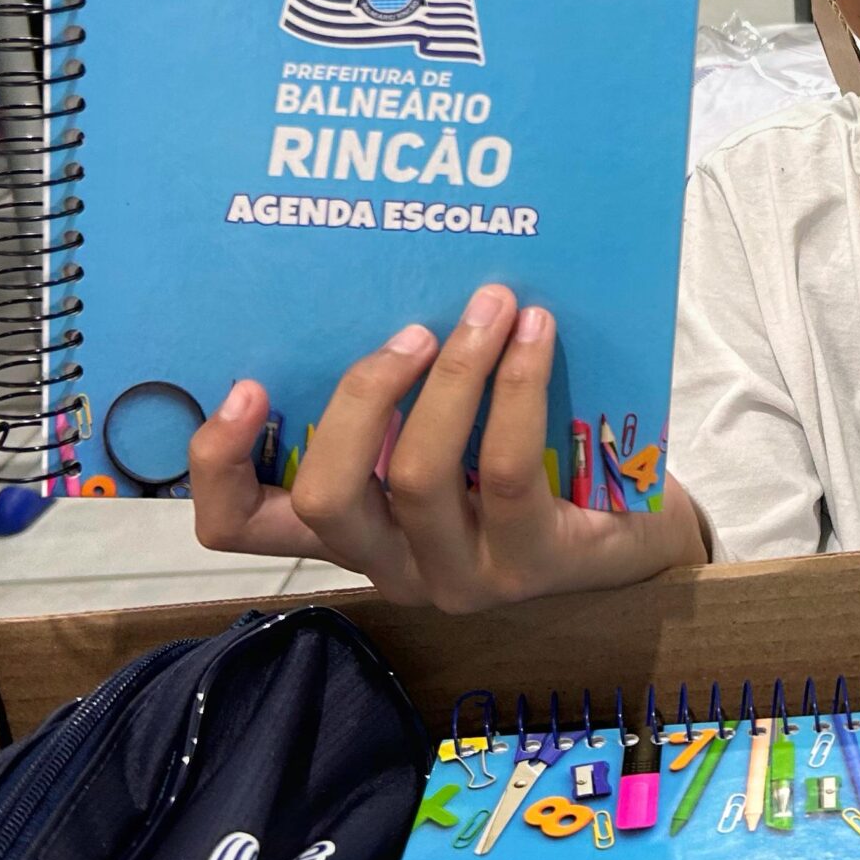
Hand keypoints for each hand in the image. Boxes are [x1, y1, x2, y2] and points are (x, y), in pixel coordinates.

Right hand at [189, 284, 706, 609]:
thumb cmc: (536, 465)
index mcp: (354, 530)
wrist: (641, 529)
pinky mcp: (532, 565)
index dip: (218, 463)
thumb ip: (398, 399)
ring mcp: (460, 577)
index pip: (238, 527)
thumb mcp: (451, 436)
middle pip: (327, 497)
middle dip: (361, 396)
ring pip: (415, 478)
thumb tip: (376, 282)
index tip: (247, 382)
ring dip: (450, 376)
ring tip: (492, 307)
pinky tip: (535, 335)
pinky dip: (515, 387)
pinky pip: (504, 469)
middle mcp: (393, 566)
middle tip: (412, 328)